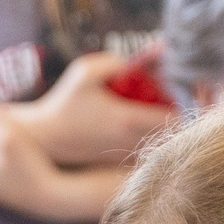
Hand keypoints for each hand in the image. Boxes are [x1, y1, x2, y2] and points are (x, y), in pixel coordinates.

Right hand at [16, 51, 175, 166]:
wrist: (45, 136)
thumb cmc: (64, 103)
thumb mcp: (84, 72)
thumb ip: (115, 62)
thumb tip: (142, 60)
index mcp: (127, 120)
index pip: (173, 117)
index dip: (178, 103)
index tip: (172, 92)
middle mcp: (129, 141)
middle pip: (170, 133)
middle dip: (172, 115)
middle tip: (164, 101)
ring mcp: (123, 156)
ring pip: (157, 145)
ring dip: (159, 129)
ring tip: (148, 113)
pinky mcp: (116, 163)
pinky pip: (142, 153)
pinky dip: (145, 140)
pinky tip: (133, 127)